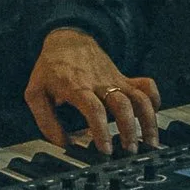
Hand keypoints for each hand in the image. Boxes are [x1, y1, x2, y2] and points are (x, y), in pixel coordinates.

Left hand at [24, 29, 160, 154]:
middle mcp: (100, 83)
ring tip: (151, 142)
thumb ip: (46, 121)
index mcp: (77, 87)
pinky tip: (153, 115)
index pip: (94, 109)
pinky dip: (154, 100)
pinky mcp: (124, 78)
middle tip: (129, 151)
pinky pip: (146, 86)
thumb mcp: (35, 93)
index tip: (105, 149)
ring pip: (139, 97)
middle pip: (122, 105)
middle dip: (129, 129)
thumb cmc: (50, 68)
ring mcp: (115, 80)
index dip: (102, 130)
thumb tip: (63, 144)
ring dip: (148, 120)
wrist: (67, 38)